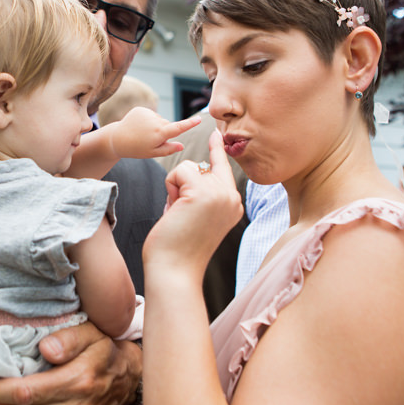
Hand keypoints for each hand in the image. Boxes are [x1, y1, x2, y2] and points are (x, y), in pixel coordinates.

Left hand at [107, 107, 199, 159]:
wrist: (117, 138)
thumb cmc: (136, 149)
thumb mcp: (153, 153)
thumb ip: (168, 149)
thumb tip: (181, 146)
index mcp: (159, 133)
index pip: (178, 128)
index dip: (190, 124)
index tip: (199, 119)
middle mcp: (155, 121)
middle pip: (168, 125)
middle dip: (165, 132)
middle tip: (151, 141)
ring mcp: (148, 113)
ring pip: (160, 120)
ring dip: (156, 126)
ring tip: (143, 134)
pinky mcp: (142, 109)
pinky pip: (152, 115)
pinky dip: (149, 121)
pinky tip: (140, 127)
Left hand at [144, 130, 243, 280]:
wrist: (175, 271)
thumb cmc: (177, 249)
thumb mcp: (196, 217)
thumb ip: (199, 196)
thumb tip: (189, 172)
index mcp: (233, 204)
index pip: (223, 168)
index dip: (217, 149)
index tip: (216, 132)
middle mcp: (232, 197)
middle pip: (201, 167)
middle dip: (182, 185)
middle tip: (180, 214)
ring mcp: (220, 193)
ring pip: (189, 167)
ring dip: (175, 188)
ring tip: (178, 215)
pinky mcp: (204, 192)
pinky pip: (180, 171)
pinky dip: (170, 189)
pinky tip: (175, 210)